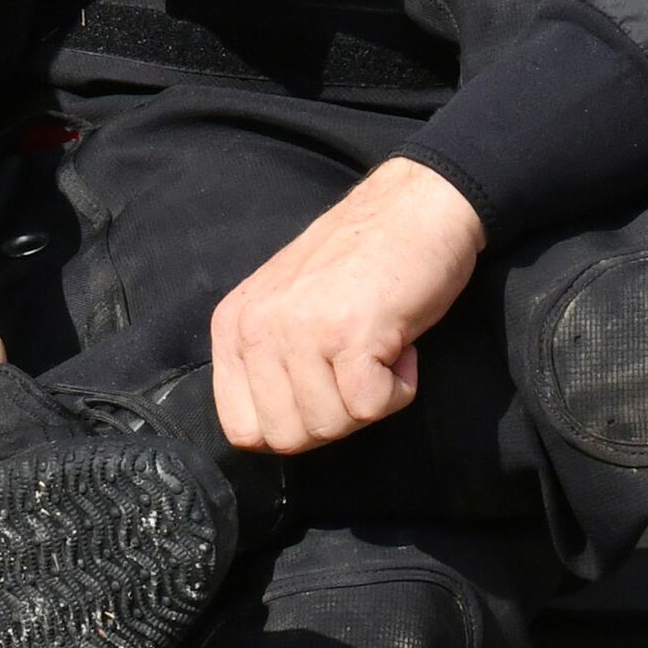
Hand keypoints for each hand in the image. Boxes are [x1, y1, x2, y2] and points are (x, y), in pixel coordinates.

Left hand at [207, 158, 484, 454]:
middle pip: (287, 438)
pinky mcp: (348, 333)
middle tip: (356, 366)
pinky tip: (398, 345)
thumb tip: (268, 435)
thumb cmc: (360, 265)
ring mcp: (299, 329)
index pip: (241, 429)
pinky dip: (399, 389)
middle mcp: (255, 326)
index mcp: (232, 324)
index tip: (323, 391)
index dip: (292, 428)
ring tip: (376, 344)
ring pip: (330, 427)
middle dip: (334, 418)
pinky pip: (370, 408)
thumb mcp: (287, 307)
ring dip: (370, 399)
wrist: (415, 209)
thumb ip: (266, 361)